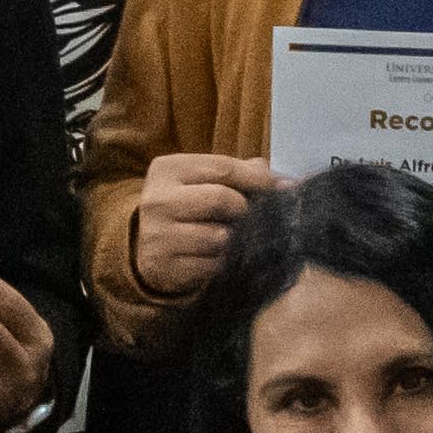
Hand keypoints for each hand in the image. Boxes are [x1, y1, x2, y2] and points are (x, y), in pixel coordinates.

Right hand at [129, 149, 276, 304]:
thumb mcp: (202, 181)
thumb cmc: (186, 207)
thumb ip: (239, 174)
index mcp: (167, 169)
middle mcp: (158, 199)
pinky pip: (211, 264)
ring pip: (219, 237)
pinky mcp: (163, 265)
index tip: (284, 187)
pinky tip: (218, 257)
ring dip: (234, 240)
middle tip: (252, 217)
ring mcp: (157, 234)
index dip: (258, 178)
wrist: (148, 246)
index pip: (223, 167)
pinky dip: (222, 262)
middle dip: (245, 210)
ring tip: (232, 238)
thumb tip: (285, 182)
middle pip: (222, 199)